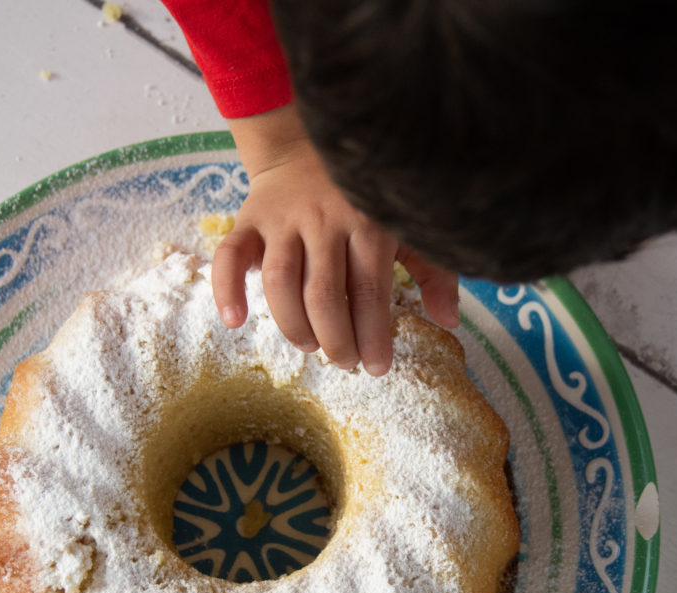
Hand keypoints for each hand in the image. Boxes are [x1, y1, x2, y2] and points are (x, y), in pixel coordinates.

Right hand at [213, 106, 458, 376]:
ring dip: (293, 323)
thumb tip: (449, 320)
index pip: (369, 290)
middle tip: (344, 363)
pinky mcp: (249, 219)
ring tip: (309, 346)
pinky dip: (226, 288)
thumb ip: (432, 271)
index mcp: (368, 224)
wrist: (309, 141)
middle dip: (335, 338)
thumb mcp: (406, 225)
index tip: (377, 367)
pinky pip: (229, 255)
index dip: (373, 334)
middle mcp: (324, 221)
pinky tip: (234, 320)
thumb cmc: (365, 196)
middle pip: (324, 292)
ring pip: (280, 281)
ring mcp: (283, 220)